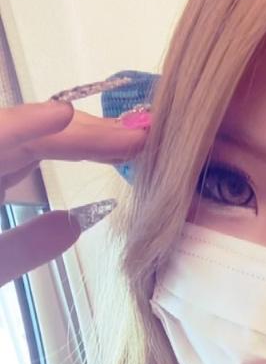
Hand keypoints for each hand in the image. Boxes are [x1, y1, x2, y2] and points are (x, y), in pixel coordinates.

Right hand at [0, 99, 148, 286]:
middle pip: (40, 136)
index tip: (137, 148)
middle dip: (96, 135)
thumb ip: (27, 246)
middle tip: (147, 134)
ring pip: (20, 131)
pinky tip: (62, 117)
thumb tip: (71, 224)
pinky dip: (25, 128)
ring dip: (74, 130)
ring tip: (124, 132)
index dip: (93, 146)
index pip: (43, 149)